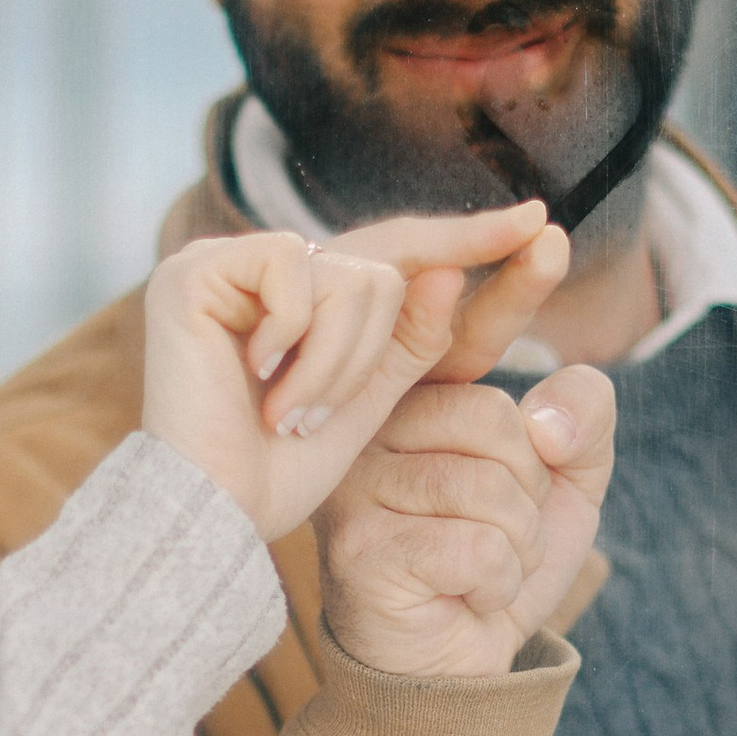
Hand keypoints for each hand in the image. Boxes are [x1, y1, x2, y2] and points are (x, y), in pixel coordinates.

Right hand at [141, 205, 568, 542]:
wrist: (216, 516)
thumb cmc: (281, 476)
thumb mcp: (370, 403)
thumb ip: (410, 340)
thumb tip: (451, 271)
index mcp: (311, 299)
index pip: (404, 252)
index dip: (470, 238)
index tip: (541, 220)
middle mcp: (268, 271)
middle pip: (387, 266)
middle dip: (372, 352)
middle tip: (308, 417)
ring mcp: (228, 265)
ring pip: (354, 276)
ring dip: (335, 362)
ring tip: (285, 412)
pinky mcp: (195, 269)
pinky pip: (297, 272)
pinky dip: (295, 341)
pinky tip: (254, 379)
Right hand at [313, 368, 617, 680]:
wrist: (459, 665)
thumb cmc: (501, 561)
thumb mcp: (568, 475)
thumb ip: (584, 409)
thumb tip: (548, 423)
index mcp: (406, 402)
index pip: (498, 404)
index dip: (530, 466)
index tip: (497, 504)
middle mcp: (364, 435)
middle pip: (495, 431)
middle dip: (526, 505)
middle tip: (490, 544)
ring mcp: (352, 492)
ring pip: (489, 490)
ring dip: (515, 551)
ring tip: (477, 574)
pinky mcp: (360, 552)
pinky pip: (479, 549)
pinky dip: (495, 586)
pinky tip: (461, 600)